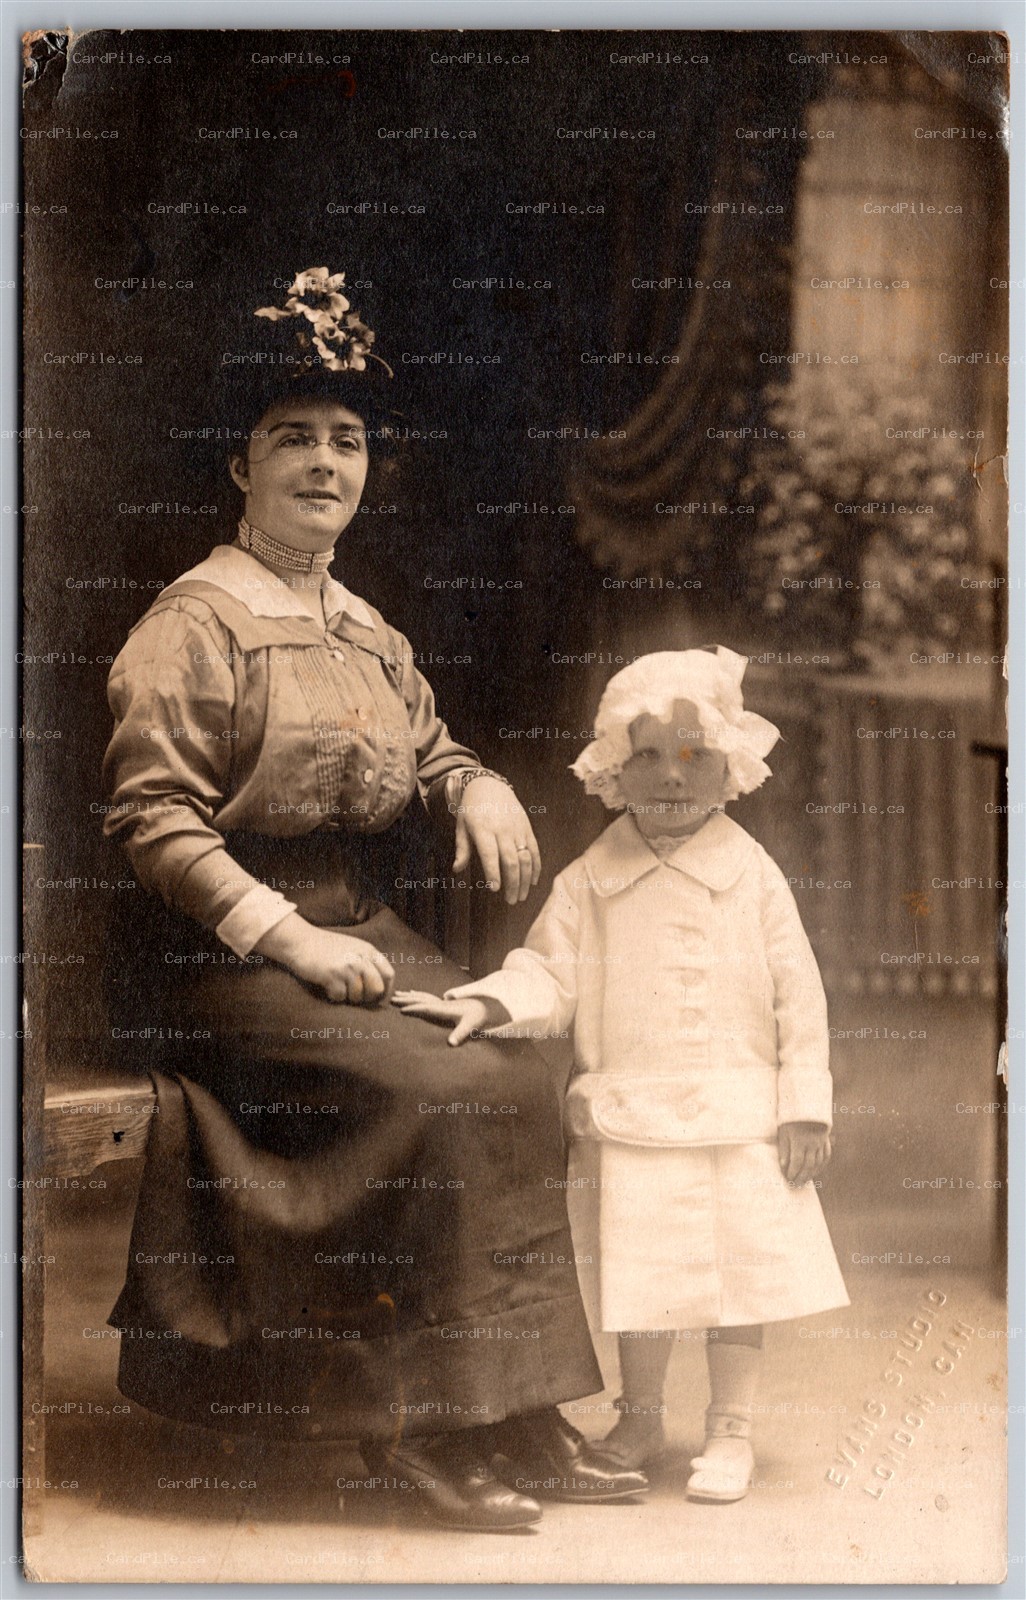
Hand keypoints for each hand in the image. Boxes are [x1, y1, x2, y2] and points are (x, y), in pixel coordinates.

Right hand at [255, 914, 394, 1005]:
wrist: (300, 941)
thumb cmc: (326, 947)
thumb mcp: (353, 947)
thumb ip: (367, 962)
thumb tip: (380, 988)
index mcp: (368, 951)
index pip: (389, 974)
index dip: (387, 991)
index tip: (379, 999)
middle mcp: (360, 958)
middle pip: (377, 989)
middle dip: (367, 998)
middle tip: (355, 996)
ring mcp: (346, 967)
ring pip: (358, 996)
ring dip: (348, 997)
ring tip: (338, 987)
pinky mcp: (332, 975)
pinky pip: (340, 997)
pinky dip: (334, 996)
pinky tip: (328, 987)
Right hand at [391, 989, 510, 1044]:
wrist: (486, 1007)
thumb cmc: (478, 1017)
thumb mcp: (471, 1026)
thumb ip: (461, 1034)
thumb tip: (451, 1044)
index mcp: (444, 1009)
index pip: (426, 1007)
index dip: (413, 1008)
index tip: (400, 1010)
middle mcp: (441, 1003)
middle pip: (420, 999)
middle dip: (405, 999)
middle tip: (390, 999)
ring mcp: (441, 1002)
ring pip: (421, 996)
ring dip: (408, 996)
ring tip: (396, 994)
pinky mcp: (443, 1003)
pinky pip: (426, 996)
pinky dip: (416, 994)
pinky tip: (412, 993)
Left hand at [452, 775, 540, 904]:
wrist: (489, 785)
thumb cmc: (471, 809)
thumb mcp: (461, 826)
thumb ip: (462, 849)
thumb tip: (457, 870)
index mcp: (483, 829)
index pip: (490, 854)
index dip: (493, 872)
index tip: (494, 889)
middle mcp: (502, 829)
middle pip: (511, 860)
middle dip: (513, 883)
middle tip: (511, 900)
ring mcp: (517, 829)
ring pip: (526, 858)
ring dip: (525, 880)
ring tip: (521, 896)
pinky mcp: (527, 828)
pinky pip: (534, 850)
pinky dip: (536, 867)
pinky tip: (532, 881)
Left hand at [777, 1122, 831, 1184]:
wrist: (807, 1105)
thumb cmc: (791, 1119)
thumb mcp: (783, 1132)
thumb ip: (784, 1149)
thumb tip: (783, 1166)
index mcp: (799, 1140)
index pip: (797, 1162)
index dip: (793, 1172)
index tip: (788, 1179)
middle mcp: (812, 1143)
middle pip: (808, 1165)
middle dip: (802, 1177)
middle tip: (796, 1185)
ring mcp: (821, 1142)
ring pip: (818, 1163)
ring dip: (811, 1174)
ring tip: (804, 1180)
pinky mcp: (826, 1140)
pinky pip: (826, 1156)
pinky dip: (821, 1165)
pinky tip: (816, 1170)